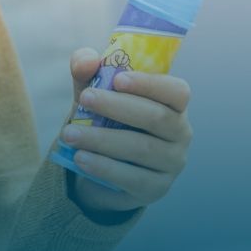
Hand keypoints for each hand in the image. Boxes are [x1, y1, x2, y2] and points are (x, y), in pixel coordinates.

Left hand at [60, 47, 192, 214]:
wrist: (98, 168)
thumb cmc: (104, 120)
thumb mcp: (94, 91)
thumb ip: (88, 71)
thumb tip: (87, 61)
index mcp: (173, 104)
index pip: (177, 91)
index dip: (150, 84)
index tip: (117, 79)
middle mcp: (181, 133)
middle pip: (157, 117)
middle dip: (117, 107)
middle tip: (85, 98)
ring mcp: (171, 163)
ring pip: (142, 148)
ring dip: (102, 139)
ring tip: (69, 134)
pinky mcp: (155, 189)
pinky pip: (132, 178)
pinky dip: (103, 166)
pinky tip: (80, 158)